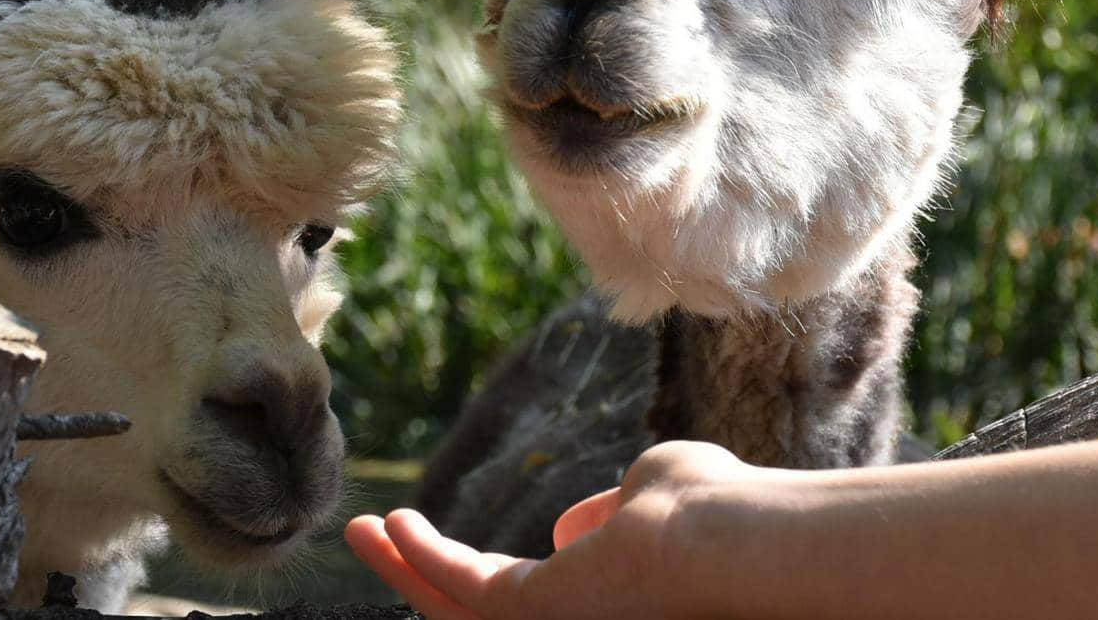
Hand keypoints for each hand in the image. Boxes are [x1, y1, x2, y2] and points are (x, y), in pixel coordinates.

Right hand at [345, 441, 772, 619]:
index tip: (454, 541)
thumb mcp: (660, 489)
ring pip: (458, 608)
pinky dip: (421, 556)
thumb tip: (568, 528)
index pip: (535, 597)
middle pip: (480, 612)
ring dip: (406, 567)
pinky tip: (394, 523)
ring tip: (364, 530)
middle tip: (382, 540)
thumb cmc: (718, 514)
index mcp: (608, 603)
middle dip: (425, 578)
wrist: (733, 547)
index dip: (488, 569)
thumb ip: (612, 510)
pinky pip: (461, 590)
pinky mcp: (528, 614)